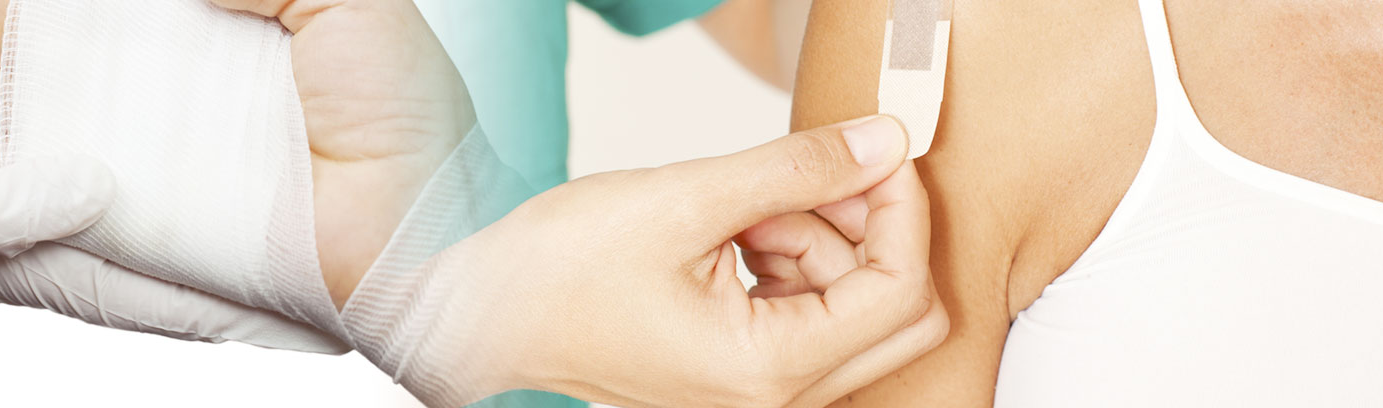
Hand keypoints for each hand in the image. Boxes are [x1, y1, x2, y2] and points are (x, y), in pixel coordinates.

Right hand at [0, 0, 471, 305]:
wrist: (425, 240)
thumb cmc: (408, 122)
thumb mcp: (340, 1)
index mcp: (210, 34)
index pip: (89, 3)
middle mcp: (164, 96)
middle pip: (33, 42)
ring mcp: (140, 159)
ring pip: (13, 103)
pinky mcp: (128, 220)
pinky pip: (28, 181)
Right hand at [409, 117, 947, 406]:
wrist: (482, 313)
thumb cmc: (555, 272)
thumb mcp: (684, 198)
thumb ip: (796, 169)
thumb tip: (883, 143)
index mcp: (765, 368)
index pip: (897, 290)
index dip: (900, 208)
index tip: (876, 147)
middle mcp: (771, 399)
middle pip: (896, 314)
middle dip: (871, 231)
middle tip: (820, 173)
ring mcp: (756, 393)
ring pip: (852, 309)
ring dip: (819, 241)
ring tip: (743, 207)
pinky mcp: (739, 373)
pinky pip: (807, 315)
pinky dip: (789, 261)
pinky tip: (735, 230)